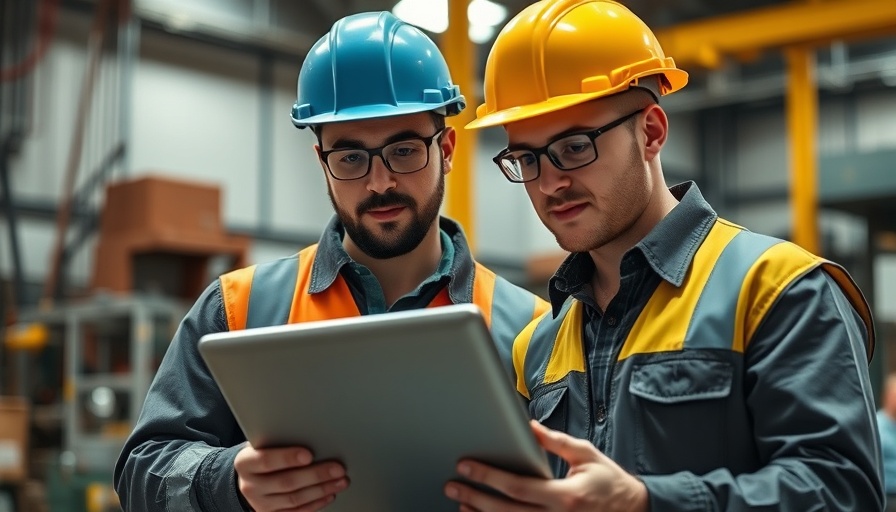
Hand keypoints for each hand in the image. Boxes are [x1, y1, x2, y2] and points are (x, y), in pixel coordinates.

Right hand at [234, 443, 348, 511]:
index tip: (308, 455)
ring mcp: (260, 503)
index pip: (266, 461)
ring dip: (321, 490)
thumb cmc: (263, 453)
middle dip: (316, 475)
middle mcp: (250, 486)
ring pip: (294, 499)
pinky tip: (329, 494)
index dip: (288, 458)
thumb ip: (280, 440)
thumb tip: (311, 434)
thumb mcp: (263, 443)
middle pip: (286, 482)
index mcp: (245, 463)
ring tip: (340, 481)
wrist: (249, 477)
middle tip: (338, 468)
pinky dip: (316, 504)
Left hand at [444, 421, 647, 511]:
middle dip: (475, 497)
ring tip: (461, 504)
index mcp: (566, 495)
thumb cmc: (610, 482)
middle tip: (452, 486)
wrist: (635, 510)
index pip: (517, 486)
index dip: (488, 476)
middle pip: (506, 511)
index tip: (466, 465)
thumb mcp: (585, 455)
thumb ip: (555, 442)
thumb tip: (528, 426)